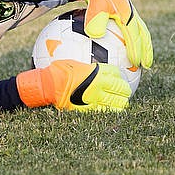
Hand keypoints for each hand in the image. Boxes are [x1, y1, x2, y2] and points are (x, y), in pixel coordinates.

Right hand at [16, 59, 131, 111]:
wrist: (49, 86)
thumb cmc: (57, 71)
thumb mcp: (74, 63)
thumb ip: (85, 65)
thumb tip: (88, 64)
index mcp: (96, 72)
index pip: (115, 74)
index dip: (119, 76)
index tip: (120, 77)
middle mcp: (99, 85)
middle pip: (120, 88)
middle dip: (125, 90)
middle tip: (126, 91)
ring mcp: (96, 99)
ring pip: (116, 102)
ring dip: (121, 102)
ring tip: (122, 103)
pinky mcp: (90, 110)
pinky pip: (105, 112)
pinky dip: (111, 111)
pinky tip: (112, 112)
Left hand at [58, 0, 152, 68]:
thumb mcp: (95, 4)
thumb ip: (95, 18)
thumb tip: (94, 34)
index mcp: (126, 14)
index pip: (133, 35)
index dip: (136, 49)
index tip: (136, 62)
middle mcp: (131, 15)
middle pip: (142, 35)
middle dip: (146, 50)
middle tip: (146, 65)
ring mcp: (131, 14)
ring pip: (141, 33)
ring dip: (144, 46)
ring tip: (144, 60)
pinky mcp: (127, 15)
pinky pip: (134, 30)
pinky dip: (136, 40)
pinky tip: (130, 49)